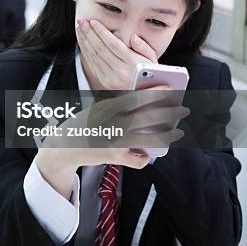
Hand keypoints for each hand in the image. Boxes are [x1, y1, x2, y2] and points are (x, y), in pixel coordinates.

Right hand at [35, 87, 187, 197]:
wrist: (64, 146)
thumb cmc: (84, 124)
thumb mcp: (99, 108)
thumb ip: (120, 106)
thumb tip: (146, 102)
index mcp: (107, 108)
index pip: (135, 98)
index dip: (153, 92)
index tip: (168, 86)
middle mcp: (113, 124)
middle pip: (147, 117)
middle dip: (168, 112)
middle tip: (183, 109)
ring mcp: (115, 142)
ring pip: (148, 139)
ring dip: (166, 135)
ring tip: (176, 132)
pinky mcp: (115, 157)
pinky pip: (137, 159)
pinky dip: (144, 157)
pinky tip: (148, 153)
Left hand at [76, 17, 157, 89]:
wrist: (145, 94)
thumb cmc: (150, 74)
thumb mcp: (153, 60)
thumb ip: (144, 47)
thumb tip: (133, 37)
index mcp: (133, 64)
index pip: (113, 44)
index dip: (101, 32)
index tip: (94, 22)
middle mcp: (121, 72)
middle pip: (101, 49)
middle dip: (89, 33)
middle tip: (82, 21)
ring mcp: (111, 79)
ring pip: (94, 56)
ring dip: (85, 41)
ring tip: (80, 28)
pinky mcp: (105, 83)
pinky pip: (92, 64)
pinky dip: (86, 52)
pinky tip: (83, 42)